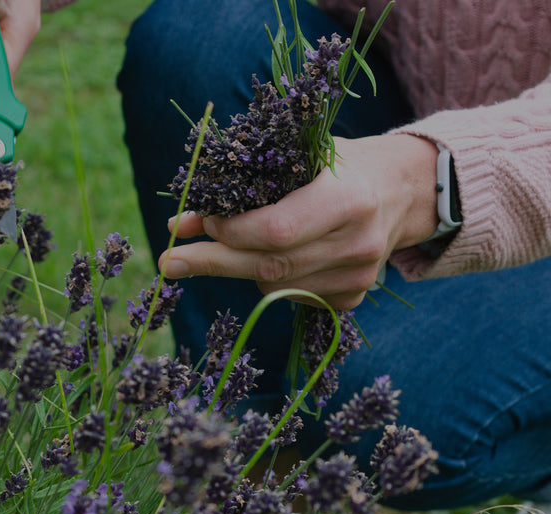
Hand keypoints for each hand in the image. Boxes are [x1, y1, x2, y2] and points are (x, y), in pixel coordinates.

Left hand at [159, 135, 440, 309]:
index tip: (200, 222)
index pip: (275, 231)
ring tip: (237, 241)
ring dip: (242, 265)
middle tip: (169, 262)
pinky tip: (280, 254)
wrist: (404, 189)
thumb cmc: (339, 165)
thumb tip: (180, 224)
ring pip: (273, 285)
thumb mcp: (297, 158)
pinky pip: (290, 296)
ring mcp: (358, 277)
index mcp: (348, 199)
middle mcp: (358, 244)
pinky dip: (271, 277)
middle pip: (268, 266)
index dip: (229, 232)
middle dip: (211, 261)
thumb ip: (241, 188)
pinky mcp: (352, 297)